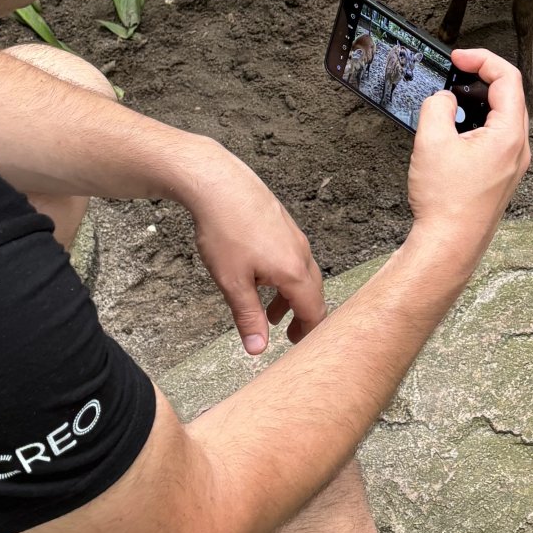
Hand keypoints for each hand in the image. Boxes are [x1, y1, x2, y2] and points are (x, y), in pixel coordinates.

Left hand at [180, 144, 325, 354]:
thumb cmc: (225, 229)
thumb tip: (257, 349)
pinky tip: (260, 277)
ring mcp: (293, 237)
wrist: (218, 183)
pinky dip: (283, 277)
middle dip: (302, 317)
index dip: (309, 333)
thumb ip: (248, 317)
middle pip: (313, 293)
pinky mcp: (283, 225)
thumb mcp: (233, 282)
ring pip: (301, 275)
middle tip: (290, 336)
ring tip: (270, 313)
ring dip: (290, 297)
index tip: (300, 347)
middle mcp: (301, 253)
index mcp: (294, 271)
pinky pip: (292, 258)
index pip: (314, 311)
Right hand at [405, 47, 530, 278]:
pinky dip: (479, 123)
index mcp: (509, 135)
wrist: (449, 244)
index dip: (483, 60)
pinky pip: (497, 137)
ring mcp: (513, 164)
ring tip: (452, 100)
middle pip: (510, 96)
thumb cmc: (445, 202)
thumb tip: (444, 99)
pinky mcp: (502, 176)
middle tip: (456, 73)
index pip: (508, 79)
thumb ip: (438, 107)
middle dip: (482, 78)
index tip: (459, 58)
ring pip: (504, 117)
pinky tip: (455, 129)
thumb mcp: (431, 141)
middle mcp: (518, 149)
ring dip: (480, 101)